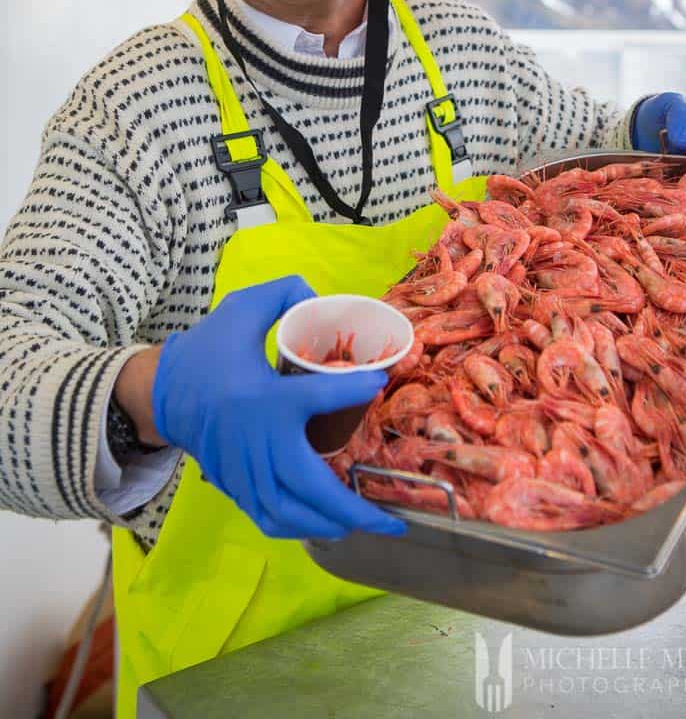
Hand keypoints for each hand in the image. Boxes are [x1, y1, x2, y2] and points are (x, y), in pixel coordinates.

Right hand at [152, 276, 405, 540]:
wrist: (160, 389)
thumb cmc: (208, 349)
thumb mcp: (242, 308)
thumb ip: (284, 293)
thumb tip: (322, 296)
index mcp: (263, 395)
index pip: (317, 396)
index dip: (353, 390)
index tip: (380, 382)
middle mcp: (256, 439)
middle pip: (310, 485)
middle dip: (353, 508)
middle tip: (390, 517)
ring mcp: (243, 469)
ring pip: (289, 513)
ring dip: (329, 524)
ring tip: (362, 521)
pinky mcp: (234, 484)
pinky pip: (268, 518)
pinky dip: (298, 527)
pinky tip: (324, 524)